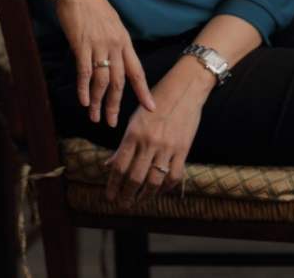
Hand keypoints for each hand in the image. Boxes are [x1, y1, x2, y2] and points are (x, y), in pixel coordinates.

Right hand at [54, 0, 154, 126]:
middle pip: (119, 82)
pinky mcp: (81, 44)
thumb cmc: (92, 5)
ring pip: (102, 81)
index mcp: (124, 40)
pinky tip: (82, 101)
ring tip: (95, 117)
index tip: (151, 108)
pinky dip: (84, 88)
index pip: (137, 71)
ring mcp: (98, 44)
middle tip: (113, 123)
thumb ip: (115, 42)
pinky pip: (85, 72)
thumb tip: (116, 60)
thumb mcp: (111, 22)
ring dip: (98, 102)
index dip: (143, 91)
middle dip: (116, 105)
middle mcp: (115, 44)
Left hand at [103, 57, 214, 207]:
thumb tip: (110, 165)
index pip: (119, 166)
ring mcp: (167, 147)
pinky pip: (173, 176)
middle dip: (126, 195)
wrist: (184, 89)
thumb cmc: (156, 102)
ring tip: (139, 201)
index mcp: (133, 132)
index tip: (109, 196)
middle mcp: (149, 141)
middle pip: (135, 178)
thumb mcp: (135, 118)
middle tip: (123, 204)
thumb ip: (124, 144)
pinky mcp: (183, 149)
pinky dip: (165, 188)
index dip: (112, 185)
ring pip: (154, 181)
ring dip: (145, 196)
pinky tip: (159, 191)